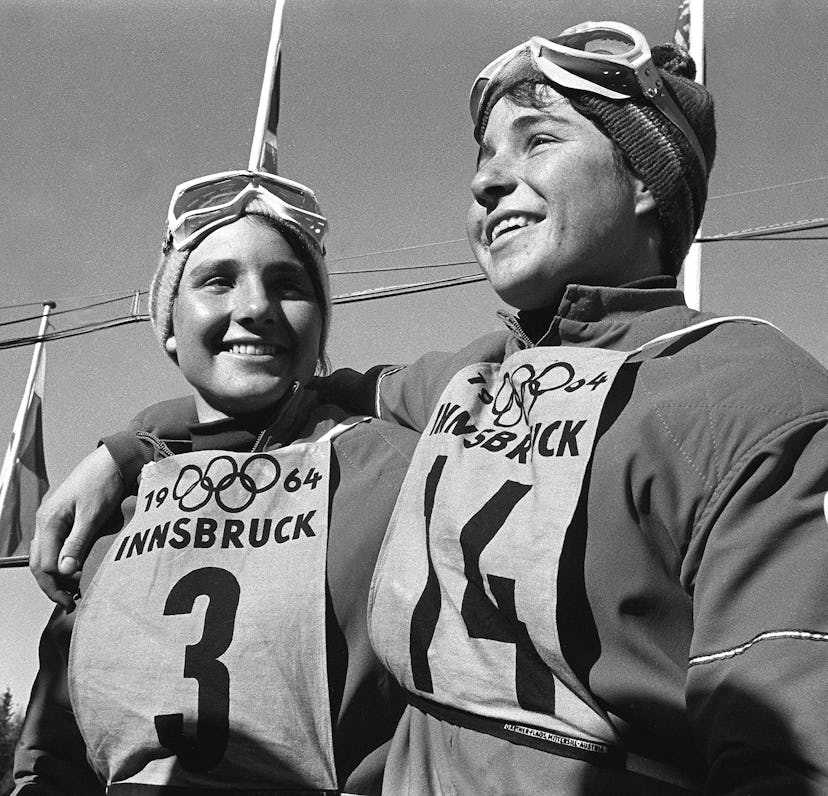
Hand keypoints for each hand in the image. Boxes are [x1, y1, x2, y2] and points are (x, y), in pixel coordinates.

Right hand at [30, 445, 123, 610]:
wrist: (111, 461)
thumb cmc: (103, 483)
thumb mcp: (92, 514)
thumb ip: (78, 542)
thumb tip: (65, 571)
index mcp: (48, 522)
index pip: (45, 564)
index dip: (59, 582)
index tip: (77, 593)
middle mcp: (44, 522)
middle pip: (39, 564)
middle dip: (52, 586)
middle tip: (70, 603)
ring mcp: (51, 521)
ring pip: (45, 557)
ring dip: (55, 577)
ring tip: (72, 593)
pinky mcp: (62, 520)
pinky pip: (54, 548)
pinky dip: (61, 563)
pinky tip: (73, 572)